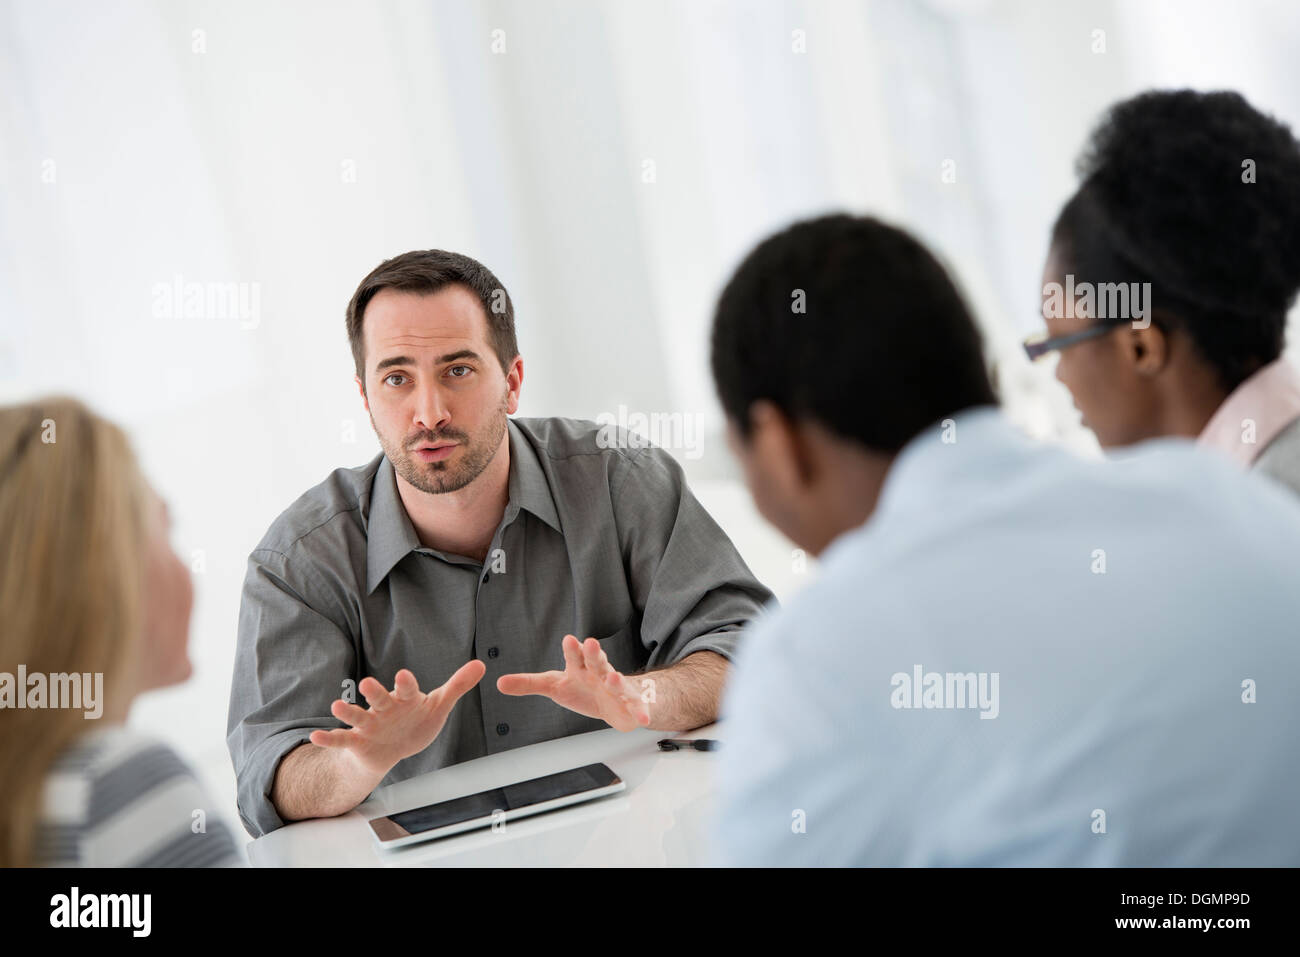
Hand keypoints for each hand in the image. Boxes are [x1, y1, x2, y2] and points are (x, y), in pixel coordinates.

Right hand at [309, 660, 485, 775]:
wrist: (395, 747)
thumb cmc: (416, 721)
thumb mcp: (439, 705)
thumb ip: (457, 685)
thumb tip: (482, 664)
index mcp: (405, 698)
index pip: (407, 689)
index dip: (406, 683)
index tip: (405, 675)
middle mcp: (384, 709)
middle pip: (379, 698)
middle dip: (374, 692)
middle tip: (368, 684)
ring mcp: (369, 724)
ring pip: (358, 717)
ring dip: (348, 712)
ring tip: (336, 706)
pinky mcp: (358, 741)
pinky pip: (342, 740)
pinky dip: (329, 739)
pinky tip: (316, 737)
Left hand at [497, 634, 652, 731]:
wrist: (614, 700)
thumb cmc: (583, 688)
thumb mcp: (554, 686)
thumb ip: (528, 684)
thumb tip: (499, 683)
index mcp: (580, 668)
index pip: (575, 656)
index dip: (572, 649)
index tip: (569, 640)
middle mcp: (600, 674)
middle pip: (597, 662)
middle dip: (594, 654)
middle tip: (590, 644)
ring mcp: (616, 689)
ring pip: (617, 682)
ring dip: (616, 680)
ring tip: (614, 678)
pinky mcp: (630, 705)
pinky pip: (636, 708)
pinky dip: (641, 711)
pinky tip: (643, 717)